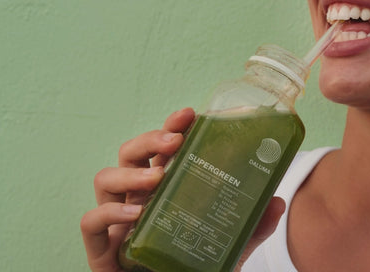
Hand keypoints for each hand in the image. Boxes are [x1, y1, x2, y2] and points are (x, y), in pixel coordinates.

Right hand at [80, 108, 285, 271]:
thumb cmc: (193, 269)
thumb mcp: (230, 246)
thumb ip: (253, 226)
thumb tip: (279, 202)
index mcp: (163, 190)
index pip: (162, 149)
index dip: (171, 127)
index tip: (189, 114)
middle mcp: (136, 199)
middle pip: (130, 154)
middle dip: (149, 139)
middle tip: (175, 140)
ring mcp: (116, 222)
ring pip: (104, 179)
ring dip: (130, 172)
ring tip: (157, 177)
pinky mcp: (101, 251)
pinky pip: (90, 222)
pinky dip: (108, 212)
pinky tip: (135, 213)